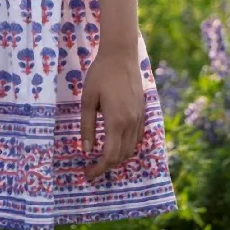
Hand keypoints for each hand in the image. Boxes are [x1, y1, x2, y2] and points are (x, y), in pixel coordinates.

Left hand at [80, 49, 145, 181]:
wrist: (121, 56)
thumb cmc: (100, 75)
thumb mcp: (87, 100)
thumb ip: (87, 126)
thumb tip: (87, 150)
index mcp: (116, 121)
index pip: (110, 156)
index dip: (99, 169)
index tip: (87, 173)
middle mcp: (131, 123)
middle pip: (122, 156)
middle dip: (106, 166)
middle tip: (91, 169)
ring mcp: (139, 118)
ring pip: (131, 149)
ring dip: (117, 158)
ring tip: (101, 158)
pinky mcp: (142, 112)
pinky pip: (137, 138)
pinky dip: (127, 147)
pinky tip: (115, 144)